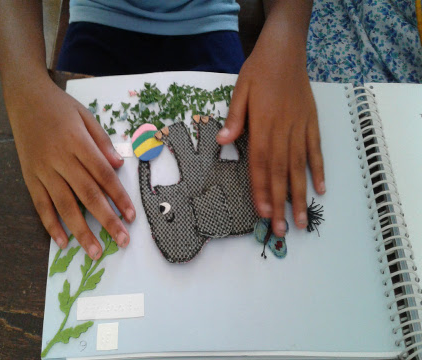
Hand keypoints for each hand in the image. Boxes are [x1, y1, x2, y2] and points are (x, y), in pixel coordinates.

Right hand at [6, 78, 135, 258]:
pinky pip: (40, 204)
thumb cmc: (60, 107)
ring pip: (64, 205)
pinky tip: (62, 241)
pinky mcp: (29, 176)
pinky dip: (50, 224)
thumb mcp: (86, 116)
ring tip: (95, 251)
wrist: (24, 98)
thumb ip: (102, 142)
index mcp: (78, 142)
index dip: (119, 197)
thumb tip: (118, 165)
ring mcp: (43, 169)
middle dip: (106, 220)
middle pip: (87, 194)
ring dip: (81, 230)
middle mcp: (60, 158)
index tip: (131, 216)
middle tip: (122, 241)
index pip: (103, 175)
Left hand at [217, 31, 324, 236]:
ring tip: (302, 219)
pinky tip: (321, 189)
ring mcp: (300, 129)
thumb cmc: (258, 71)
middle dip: (280, 203)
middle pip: (281, 172)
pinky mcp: (311, 123)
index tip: (263, 213)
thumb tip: (222, 141)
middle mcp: (283, 131)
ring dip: (300, 195)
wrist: (285, 51)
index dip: (262, 189)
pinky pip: (315, 150)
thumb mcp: (239, 90)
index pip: (261, 163)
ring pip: (300, 167)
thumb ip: (234, 118)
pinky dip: (319, 169)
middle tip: (281, 230)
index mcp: (262, 125)